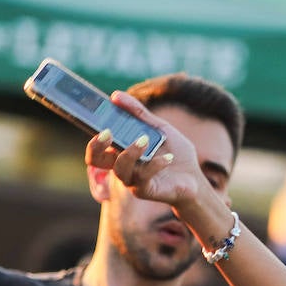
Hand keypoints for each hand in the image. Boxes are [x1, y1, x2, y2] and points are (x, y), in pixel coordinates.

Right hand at [85, 93, 209, 211]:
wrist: (194, 177)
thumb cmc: (174, 152)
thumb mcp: (159, 128)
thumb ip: (138, 113)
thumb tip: (115, 95)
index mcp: (119, 150)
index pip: (96, 145)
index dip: (91, 132)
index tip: (92, 116)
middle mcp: (121, 165)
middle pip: (94, 158)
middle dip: (96, 145)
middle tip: (108, 132)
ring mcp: (131, 179)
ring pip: (119, 167)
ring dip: (130, 151)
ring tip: (145, 139)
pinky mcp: (144, 190)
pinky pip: (143, 177)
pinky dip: (155, 164)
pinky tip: (168, 157)